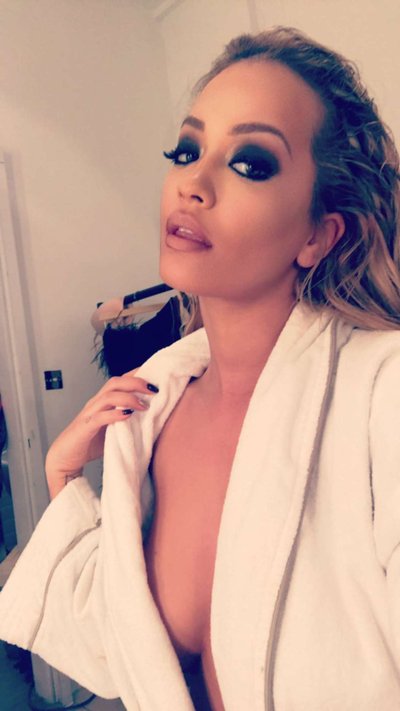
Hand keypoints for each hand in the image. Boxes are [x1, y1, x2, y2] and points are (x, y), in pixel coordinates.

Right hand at [45, 372, 158, 498]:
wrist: (64, 458)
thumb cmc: (90, 443)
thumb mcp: (114, 429)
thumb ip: (129, 421)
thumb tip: (153, 419)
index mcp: (103, 401)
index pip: (120, 380)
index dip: (137, 375)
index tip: (156, 376)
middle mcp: (96, 403)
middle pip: (115, 382)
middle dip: (136, 382)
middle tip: (154, 389)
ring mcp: (89, 414)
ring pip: (108, 396)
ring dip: (128, 398)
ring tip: (144, 406)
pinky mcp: (85, 427)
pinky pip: (100, 417)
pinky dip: (114, 414)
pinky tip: (127, 415)